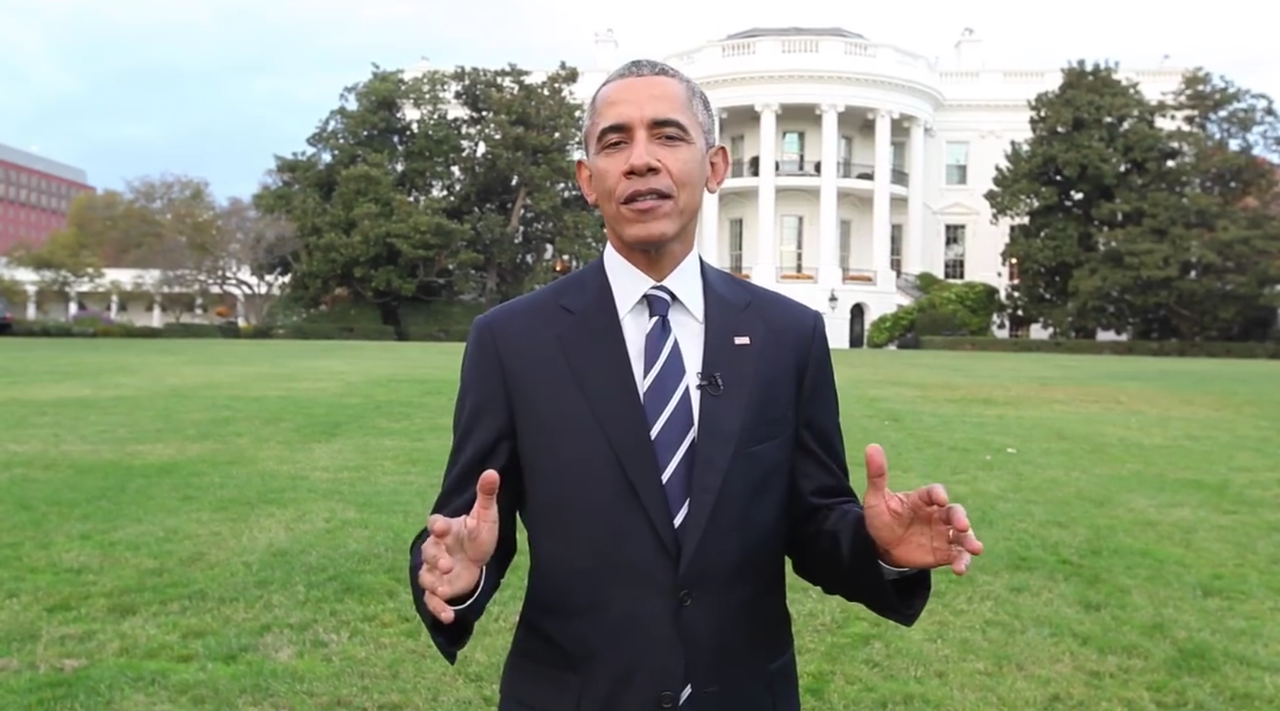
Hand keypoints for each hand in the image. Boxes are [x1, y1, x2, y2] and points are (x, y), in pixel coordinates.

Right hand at [417, 469, 500, 622]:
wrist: (476, 556)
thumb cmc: (478, 533)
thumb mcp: (485, 515)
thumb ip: (486, 495)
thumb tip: (493, 471)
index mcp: (445, 529)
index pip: (436, 524)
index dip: (437, 525)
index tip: (441, 526)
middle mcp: (435, 548)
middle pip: (427, 552)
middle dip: (434, 558)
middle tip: (446, 564)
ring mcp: (434, 570)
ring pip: (424, 576)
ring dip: (432, 583)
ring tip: (443, 590)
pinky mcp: (439, 588)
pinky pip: (432, 600)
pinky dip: (438, 609)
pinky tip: (449, 617)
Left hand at [861, 444, 983, 574]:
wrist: (880, 546)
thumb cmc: (880, 518)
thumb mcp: (875, 498)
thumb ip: (877, 475)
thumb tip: (872, 446)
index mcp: (922, 499)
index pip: (933, 493)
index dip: (937, 494)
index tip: (939, 499)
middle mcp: (937, 515)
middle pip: (954, 512)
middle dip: (961, 518)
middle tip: (962, 525)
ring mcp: (942, 533)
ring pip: (962, 535)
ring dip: (970, 541)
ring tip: (976, 549)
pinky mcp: (944, 552)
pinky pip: (957, 555)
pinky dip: (962, 561)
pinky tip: (960, 569)